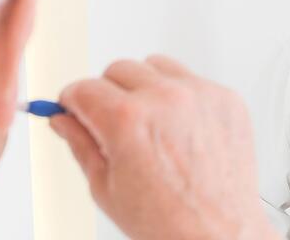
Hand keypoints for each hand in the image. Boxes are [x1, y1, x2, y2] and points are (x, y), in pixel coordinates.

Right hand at [50, 55, 278, 239]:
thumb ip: (80, 144)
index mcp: (128, 120)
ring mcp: (200, 95)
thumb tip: (62, 119)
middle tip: (115, 125)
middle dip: (109, 94)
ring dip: (146, 87)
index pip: (83, 88)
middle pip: (118, 69)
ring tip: (152, 124)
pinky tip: (180, 128)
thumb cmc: (167, 222)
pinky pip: (192, 80)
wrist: (219, 234)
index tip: (75, 109)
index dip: (73, 102)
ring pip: (156, 66)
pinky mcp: (227, 99)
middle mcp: (165, 99)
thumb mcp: (106, 188)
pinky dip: (181, 96)